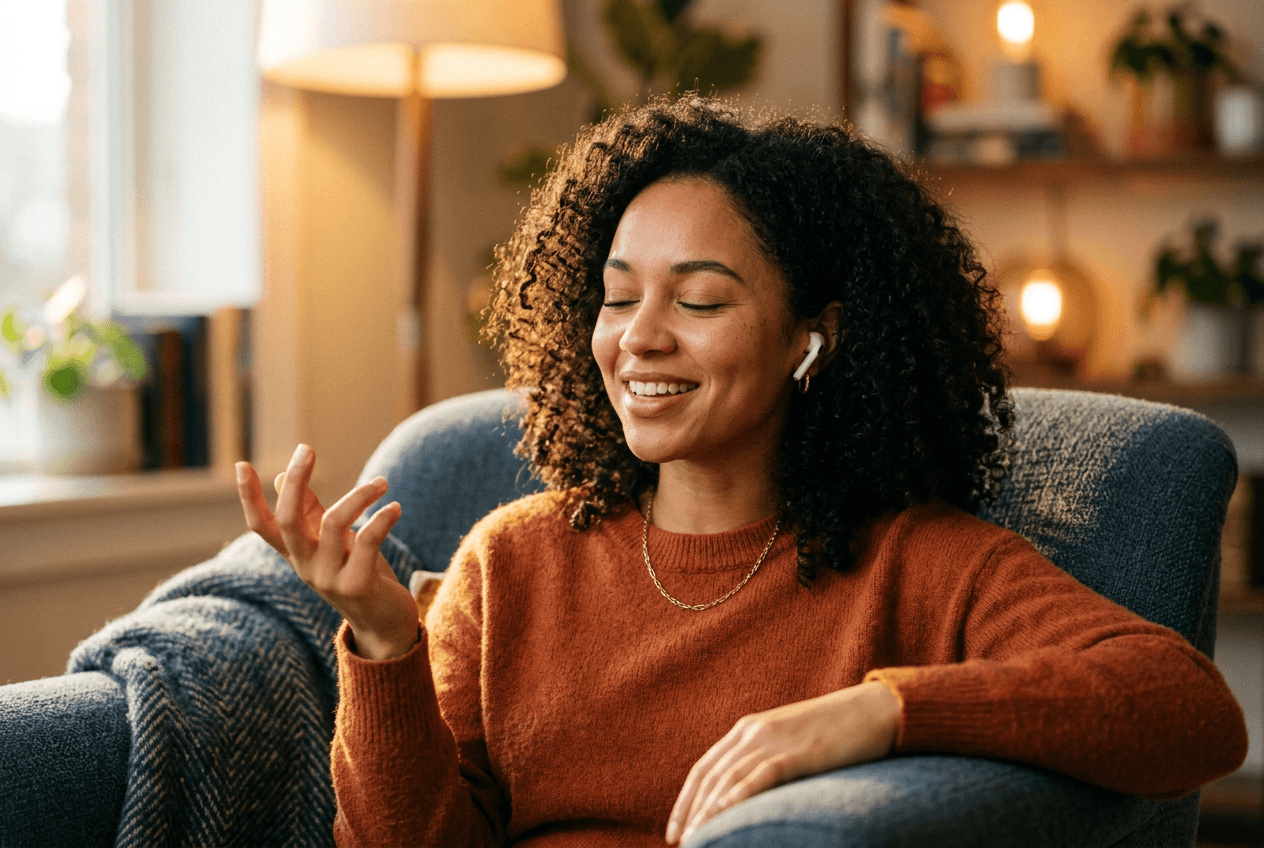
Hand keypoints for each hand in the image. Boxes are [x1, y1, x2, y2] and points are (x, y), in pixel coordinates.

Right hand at [235, 444, 418, 660]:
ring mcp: (329, 578)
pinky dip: (382, 519)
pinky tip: (395, 508)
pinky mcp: (358, 586)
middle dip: (295, 480)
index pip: (262, 526)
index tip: (241, 465)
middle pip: (288, 519)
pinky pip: (367, 541)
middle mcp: (306, 566)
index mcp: (297, 554)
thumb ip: (310, 512)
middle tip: (307, 450)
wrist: (385, 626)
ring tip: (382, 483)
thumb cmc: (360, 575)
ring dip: (359, 496)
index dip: (249, 497)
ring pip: (333, 523)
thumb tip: (280, 477)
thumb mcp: (332, 543)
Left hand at [666, 681, 899, 844]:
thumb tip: (744, 795)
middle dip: (691, 811)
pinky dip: (740, 794)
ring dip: (708, 810)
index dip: (685, 799)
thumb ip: (763, 760)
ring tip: (696, 837)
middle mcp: (753, 732)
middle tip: (680, 841)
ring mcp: (775, 739)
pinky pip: (763, 774)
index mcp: (747, 729)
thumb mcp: (788, 741)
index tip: (675, 828)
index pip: (704, 768)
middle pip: (710, 776)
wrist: (872, 710)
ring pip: (730, 778)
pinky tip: (725, 812)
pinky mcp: (799, 752)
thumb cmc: (833, 731)